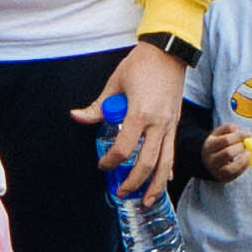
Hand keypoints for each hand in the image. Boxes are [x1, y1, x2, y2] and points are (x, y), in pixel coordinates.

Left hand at [95, 42, 185, 196]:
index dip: (110, 162)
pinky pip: (172, 152)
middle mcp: (158, 123)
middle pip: (147, 163)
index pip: (123, 149)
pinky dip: (168, 170)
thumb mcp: (115, 83)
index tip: (102, 164)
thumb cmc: (141, 64)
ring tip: (146, 200)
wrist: (168, 51)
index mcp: (140, 113)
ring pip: (165, 164)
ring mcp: (170, 125)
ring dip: (156, 185)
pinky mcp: (175, 123)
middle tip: (121, 192)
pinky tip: (163, 181)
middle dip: (133, 182)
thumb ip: (97, 107)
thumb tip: (76, 117)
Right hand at [193, 121, 251, 184]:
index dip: (239, 136)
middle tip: (248, 144)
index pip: (225, 141)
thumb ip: (228, 129)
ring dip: (243, 160)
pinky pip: (235, 175)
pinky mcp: (222, 178)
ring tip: (249, 153)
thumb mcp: (218, 133)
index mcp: (209, 146)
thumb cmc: (216, 144)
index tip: (248, 134)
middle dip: (241, 147)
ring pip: (230, 168)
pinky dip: (243, 167)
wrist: (206, 160)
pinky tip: (247, 160)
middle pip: (228, 153)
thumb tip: (242, 131)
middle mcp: (210, 160)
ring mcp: (216, 171)